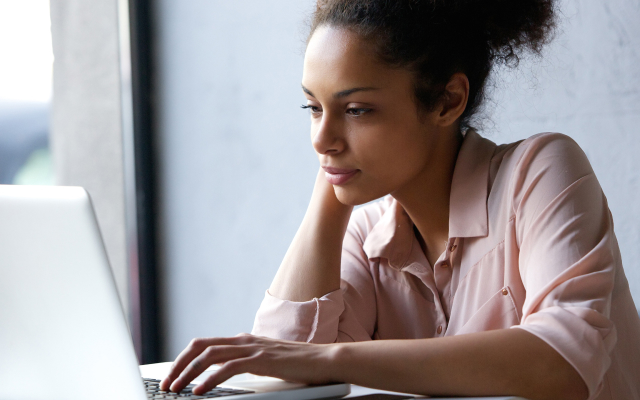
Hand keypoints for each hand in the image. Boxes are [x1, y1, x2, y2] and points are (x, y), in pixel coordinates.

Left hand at [159, 334, 335, 394]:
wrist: (324, 360)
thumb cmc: (298, 364)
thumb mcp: (266, 362)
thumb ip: (246, 362)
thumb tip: (224, 373)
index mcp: (243, 340)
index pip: (205, 344)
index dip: (184, 359)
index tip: (173, 376)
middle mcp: (244, 340)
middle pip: (200, 346)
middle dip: (179, 364)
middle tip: (167, 384)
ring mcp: (253, 348)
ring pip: (209, 355)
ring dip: (188, 373)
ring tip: (176, 389)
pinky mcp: (261, 360)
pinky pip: (228, 367)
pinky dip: (209, 379)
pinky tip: (200, 391)